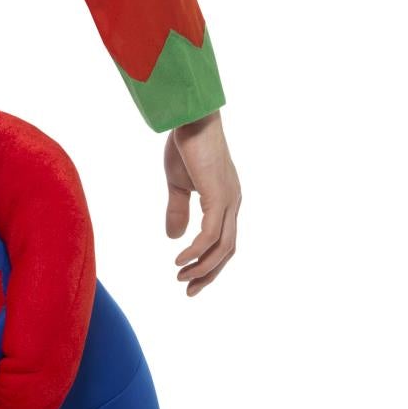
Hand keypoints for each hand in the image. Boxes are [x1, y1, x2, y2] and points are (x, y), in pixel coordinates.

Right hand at [164, 111, 240, 295]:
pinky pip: (211, 234)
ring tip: (181, 277)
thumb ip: (177, 210)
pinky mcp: (218, 196)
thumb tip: (174, 239)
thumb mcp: (178, 184)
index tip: (188, 278)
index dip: (208, 263)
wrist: (191, 117)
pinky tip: (180, 259)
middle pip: (227, 250)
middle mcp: (232, 203)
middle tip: (188, 290)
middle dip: (208, 273)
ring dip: (202, 267)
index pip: (223, 241)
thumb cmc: (186, 144)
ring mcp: (228, 200)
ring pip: (222, 247)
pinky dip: (197, 251)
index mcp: (225, 200)